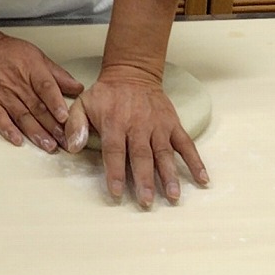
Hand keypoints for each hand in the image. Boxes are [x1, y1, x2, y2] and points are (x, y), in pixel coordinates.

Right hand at [0, 27, 83, 151]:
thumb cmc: (6, 52)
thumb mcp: (35, 55)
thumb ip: (57, 74)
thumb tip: (78, 88)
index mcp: (32, 69)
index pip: (46, 88)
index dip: (56, 103)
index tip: (65, 117)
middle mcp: (18, 83)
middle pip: (38, 107)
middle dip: (53, 126)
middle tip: (65, 141)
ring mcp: (2, 93)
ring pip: (22, 115)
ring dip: (36, 132)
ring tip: (48, 145)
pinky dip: (8, 129)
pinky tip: (17, 140)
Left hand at [65, 64, 208, 207]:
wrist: (133, 73)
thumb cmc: (106, 94)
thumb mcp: (83, 103)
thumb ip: (75, 125)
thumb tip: (72, 147)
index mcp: (115, 122)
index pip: (115, 150)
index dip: (115, 171)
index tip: (116, 192)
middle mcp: (138, 125)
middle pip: (142, 155)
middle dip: (144, 179)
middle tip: (146, 201)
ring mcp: (158, 125)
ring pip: (164, 152)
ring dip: (169, 175)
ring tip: (173, 196)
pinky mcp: (172, 124)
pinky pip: (186, 144)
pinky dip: (195, 161)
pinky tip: (202, 178)